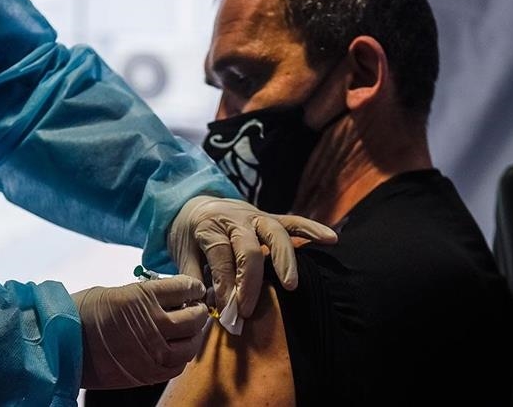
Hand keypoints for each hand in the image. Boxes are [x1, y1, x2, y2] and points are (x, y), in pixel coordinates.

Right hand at [72, 275, 207, 388]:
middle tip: (195, 307)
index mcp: (144, 297)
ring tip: (188, 330)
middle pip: (194, 317)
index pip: (186, 288)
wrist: (61, 345)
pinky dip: (181, 356)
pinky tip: (175, 348)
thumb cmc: (84, 313)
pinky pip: (177, 366)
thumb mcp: (119, 292)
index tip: (194, 288)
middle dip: (198, 310)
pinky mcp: (149, 373)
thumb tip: (173, 298)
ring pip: (191, 345)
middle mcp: (154, 324)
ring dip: (193, 336)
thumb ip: (148, 295)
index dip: (193, 287)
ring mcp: (153, 351)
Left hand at [168, 196, 336, 317]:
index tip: (226, 311)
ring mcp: (255, 216)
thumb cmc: (189, 234)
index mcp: (208, 226)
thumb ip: (192, 278)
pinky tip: (331, 239)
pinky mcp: (270, 217)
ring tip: (291, 285)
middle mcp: (234, 218)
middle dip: (250, 281)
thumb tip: (201, 307)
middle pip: (248, 248)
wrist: (193, 202)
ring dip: (284, 260)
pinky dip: (312, 229)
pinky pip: (293, 221)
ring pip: (275, 233)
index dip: (224, 286)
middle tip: (248, 309)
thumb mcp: (181, 253)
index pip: (221, 258)